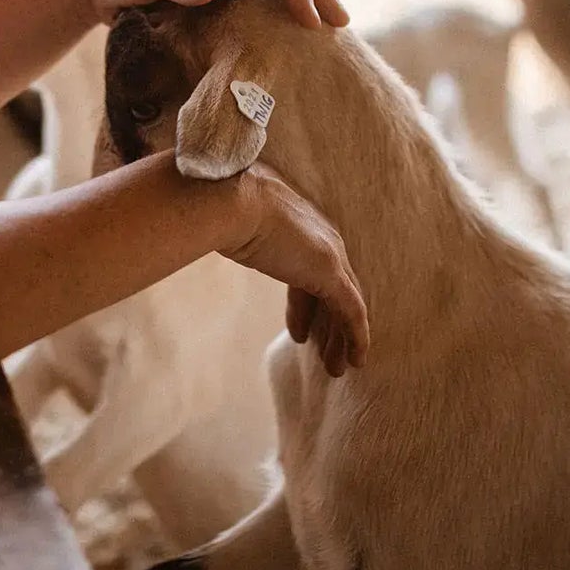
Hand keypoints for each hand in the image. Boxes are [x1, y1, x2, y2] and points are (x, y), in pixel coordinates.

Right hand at [220, 163, 368, 375]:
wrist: (229, 201)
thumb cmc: (221, 209)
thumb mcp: (232, 226)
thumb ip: (236, 236)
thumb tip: (213, 240)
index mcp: (301, 227)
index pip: (311, 273)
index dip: (305, 306)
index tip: (299, 332)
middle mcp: (322, 239)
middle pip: (334, 291)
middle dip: (329, 324)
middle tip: (323, 353)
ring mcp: (329, 255)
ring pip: (346, 305)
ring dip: (341, 338)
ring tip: (336, 368)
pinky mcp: (330, 273)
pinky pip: (352, 313)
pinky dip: (356, 337)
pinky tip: (355, 360)